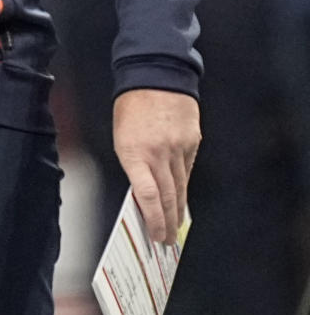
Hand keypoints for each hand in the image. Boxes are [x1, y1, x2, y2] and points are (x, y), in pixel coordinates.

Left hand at [113, 88, 199, 245]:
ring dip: (178, 209)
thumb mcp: (122, 136)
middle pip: (167, 197)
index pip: (148, 196)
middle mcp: (158, 153)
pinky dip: (185, 186)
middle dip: (168, 222)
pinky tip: (183, 198)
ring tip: (176, 226)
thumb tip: (144, 193)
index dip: (153, 219)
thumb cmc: (131, 105)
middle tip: (167, 241)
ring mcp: (178, 148)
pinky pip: (188, 170)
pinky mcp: (192, 141)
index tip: (156, 236)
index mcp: (134, 152)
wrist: (156, 74)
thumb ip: (133, 164)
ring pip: (180, 187)